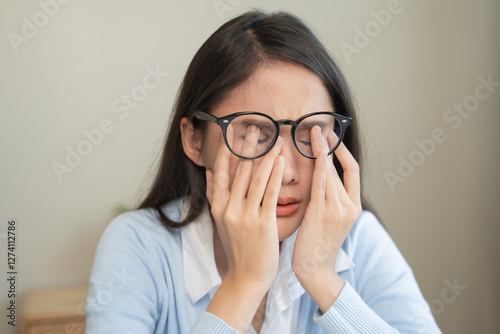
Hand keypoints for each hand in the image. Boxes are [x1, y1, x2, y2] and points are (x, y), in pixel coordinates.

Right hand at [206, 124, 284, 285]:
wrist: (247, 276)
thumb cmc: (238, 247)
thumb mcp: (220, 220)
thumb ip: (214, 194)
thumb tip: (209, 171)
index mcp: (218, 206)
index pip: (221, 171)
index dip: (227, 149)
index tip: (232, 130)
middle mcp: (228, 208)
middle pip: (239, 171)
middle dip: (247, 147)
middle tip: (255, 126)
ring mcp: (245, 216)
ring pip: (255, 179)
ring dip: (265, 156)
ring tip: (274, 139)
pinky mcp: (262, 223)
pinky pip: (269, 194)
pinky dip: (274, 176)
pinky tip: (280, 161)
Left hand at [292, 126, 361, 308]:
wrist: (314, 269)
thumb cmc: (316, 244)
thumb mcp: (328, 219)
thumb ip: (327, 199)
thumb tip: (319, 178)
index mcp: (353, 207)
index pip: (352, 171)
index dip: (343, 151)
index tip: (332, 137)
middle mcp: (350, 206)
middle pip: (341, 168)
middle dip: (330, 145)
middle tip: (317, 127)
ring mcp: (338, 210)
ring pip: (331, 172)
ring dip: (322, 150)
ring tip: (312, 132)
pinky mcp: (323, 214)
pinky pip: (322, 184)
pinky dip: (320, 166)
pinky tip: (315, 151)